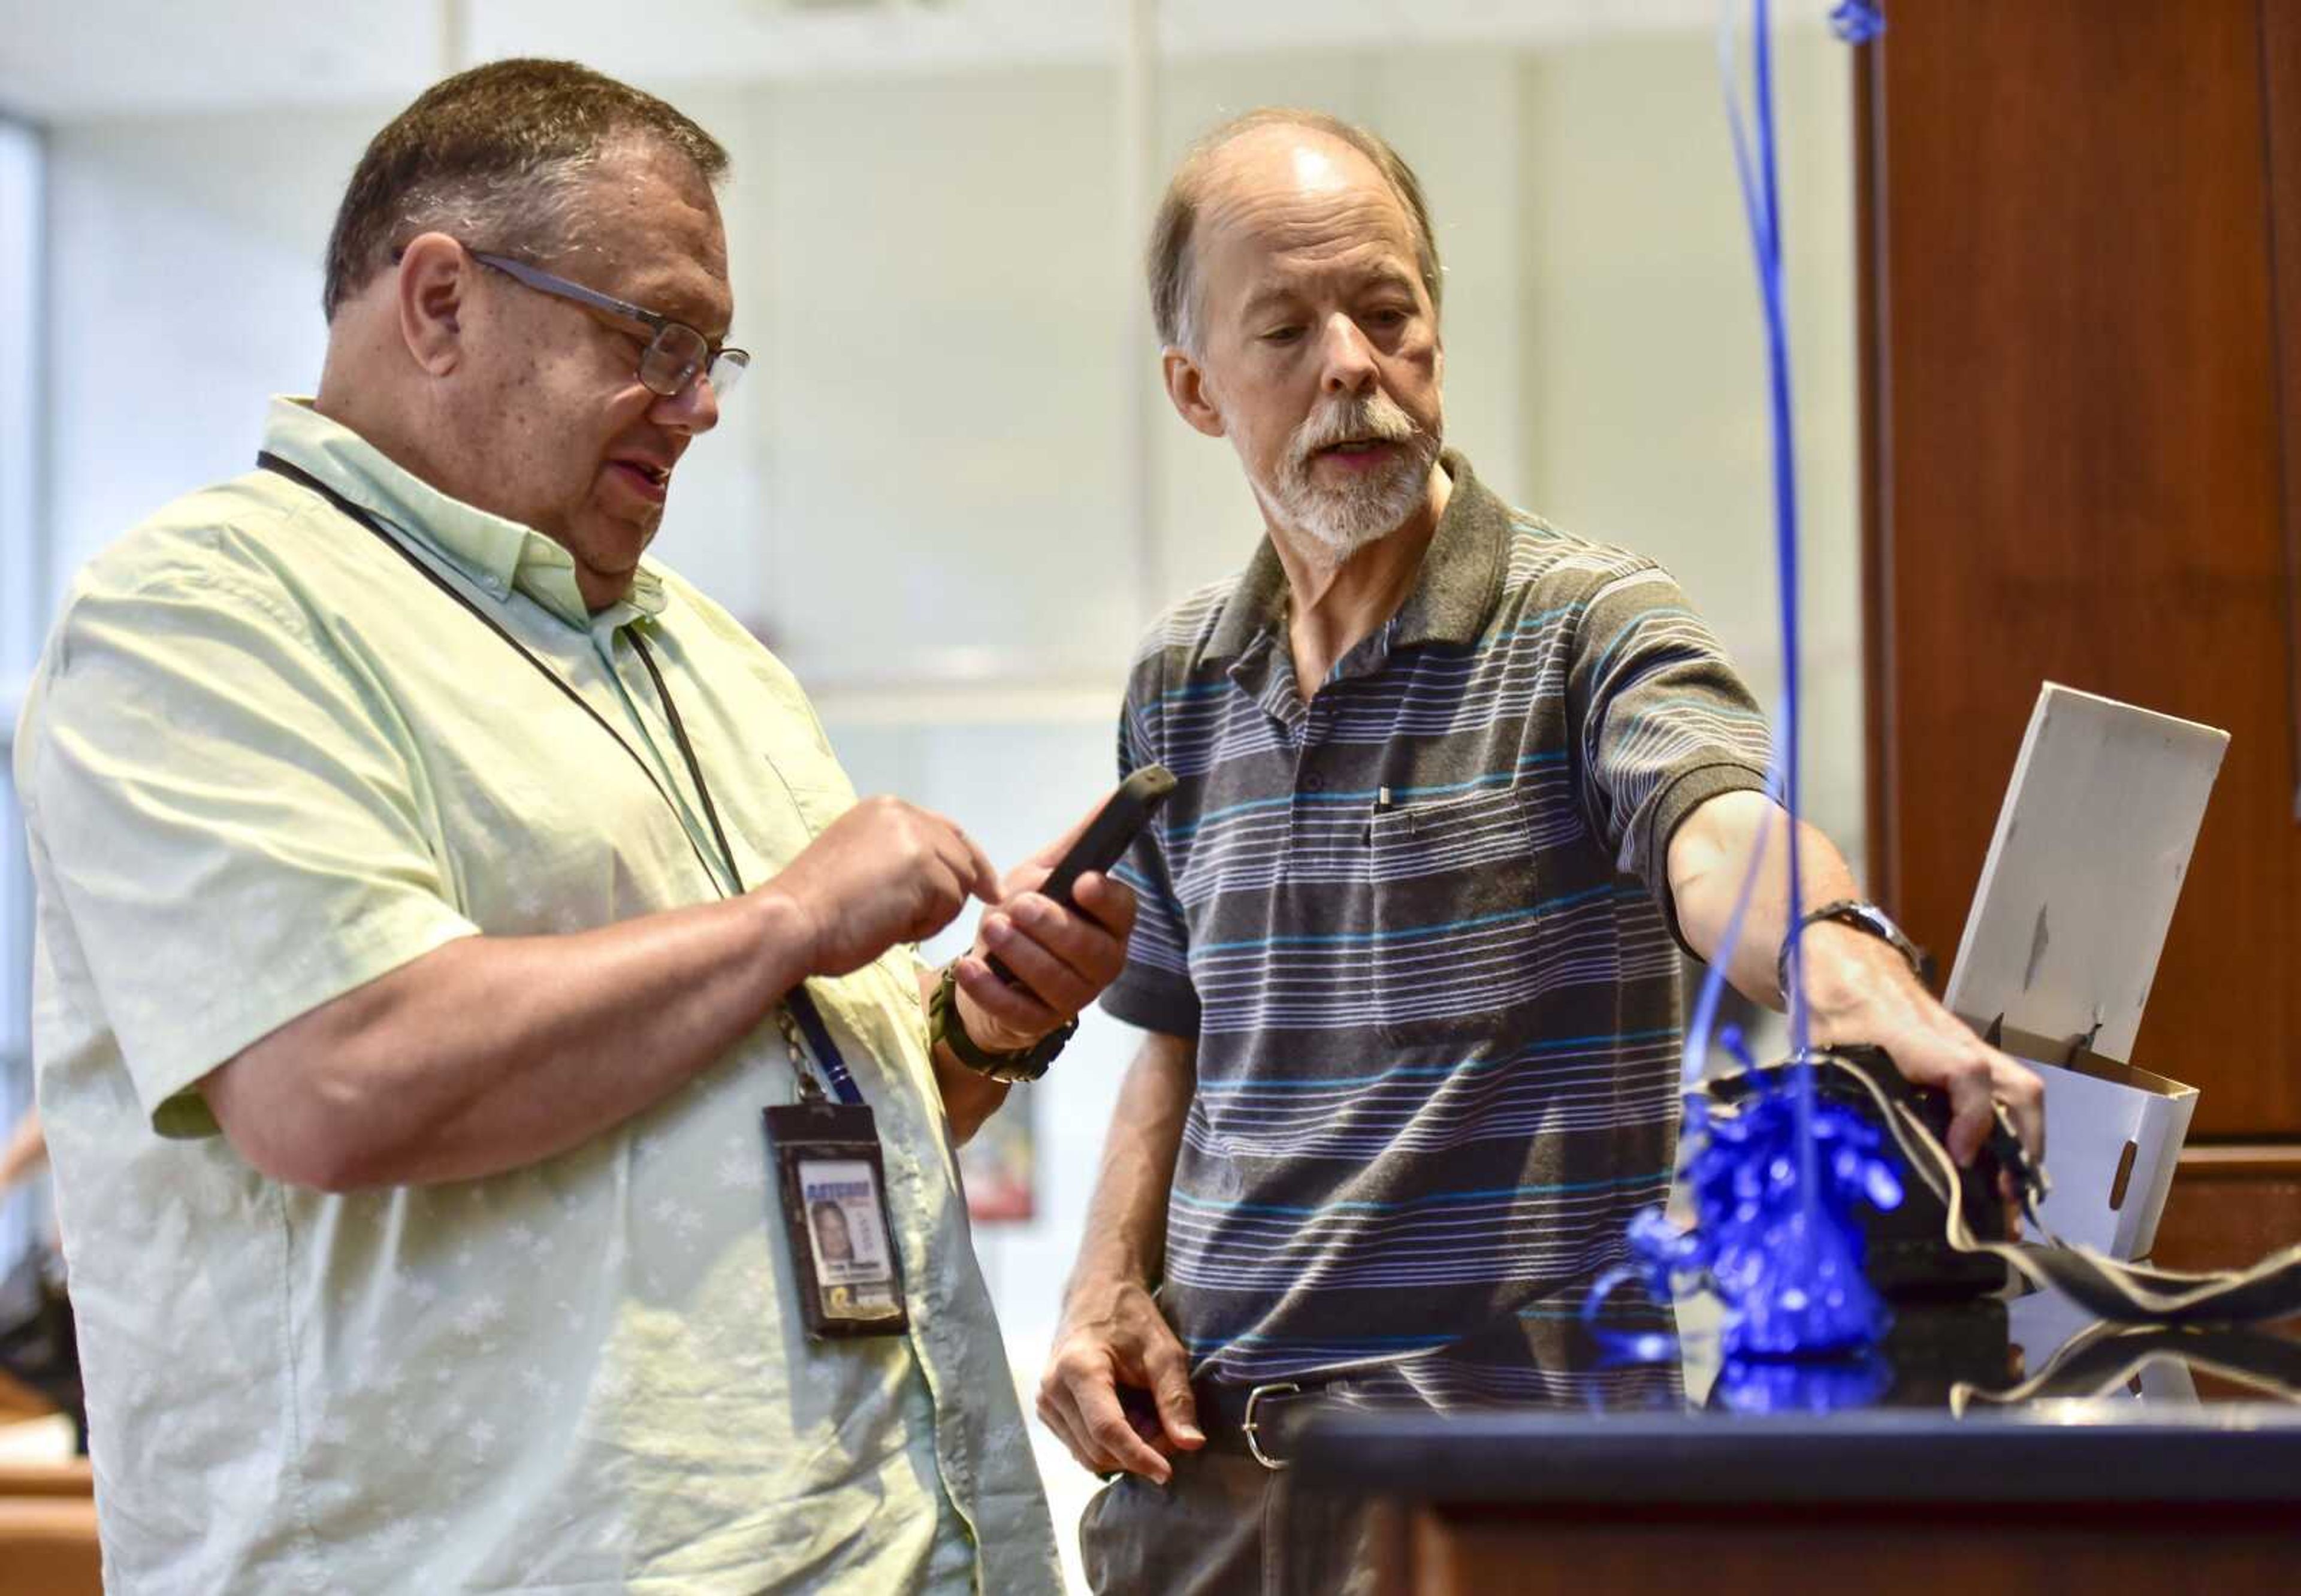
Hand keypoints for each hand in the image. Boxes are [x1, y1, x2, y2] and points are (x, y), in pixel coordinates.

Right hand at [761, 796, 1001, 977]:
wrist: (791, 921)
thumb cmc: (816, 907)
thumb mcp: (861, 862)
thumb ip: (900, 857)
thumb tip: (944, 877)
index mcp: (885, 809)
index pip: (948, 832)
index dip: (971, 862)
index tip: (990, 889)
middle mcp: (904, 814)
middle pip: (960, 858)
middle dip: (949, 895)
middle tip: (909, 920)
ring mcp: (916, 838)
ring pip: (958, 885)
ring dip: (932, 914)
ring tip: (887, 921)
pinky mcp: (925, 869)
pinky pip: (950, 906)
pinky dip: (926, 926)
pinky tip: (890, 926)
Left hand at [949, 811, 1139, 1052]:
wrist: (990, 973)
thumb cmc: (1026, 917)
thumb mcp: (1045, 874)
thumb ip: (1077, 843)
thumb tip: (1111, 797)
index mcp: (1109, 923)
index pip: (1123, 911)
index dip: (1105, 899)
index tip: (1081, 882)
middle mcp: (1101, 963)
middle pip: (1090, 950)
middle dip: (1054, 926)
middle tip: (1018, 906)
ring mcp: (1072, 998)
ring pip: (1057, 981)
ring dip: (1022, 954)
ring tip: (991, 928)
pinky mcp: (1038, 1023)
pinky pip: (1019, 1011)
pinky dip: (991, 989)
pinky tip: (970, 967)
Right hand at [1037, 1276, 1201, 1481]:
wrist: (1096, 1297)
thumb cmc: (1132, 1320)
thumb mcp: (1163, 1352)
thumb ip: (1176, 1398)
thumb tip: (1192, 1444)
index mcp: (1078, 1368)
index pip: (1107, 1430)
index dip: (1139, 1456)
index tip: (1167, 1473)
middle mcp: (1052, 1389)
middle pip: (1097, 1448)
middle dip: (1138, 1452)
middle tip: (1168, 1430)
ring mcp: (1045, 1402)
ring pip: (1087, 1455)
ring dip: (1124, 1451)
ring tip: (1149, 1418)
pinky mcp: (1047, 1411)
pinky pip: (1080, 1447)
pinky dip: (1110, 1446)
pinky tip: (1129, 1418)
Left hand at [1801, 922, 2045, 1171]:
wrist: (1843, 963)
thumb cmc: (1832, 1008)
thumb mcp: (1821, 1052)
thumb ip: (1835, 1097)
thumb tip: (1847, 1161)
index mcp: (1917, 1040)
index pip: (1966, 1072)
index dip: (1971, 1119)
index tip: (1959, 1159)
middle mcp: (1956, 1044)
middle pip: (2019, 1087)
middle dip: (2022, 1146)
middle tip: (2005, 1196)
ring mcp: (1968, 1049)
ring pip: (2018, 1091)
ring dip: (2021, 1144)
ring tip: (2005, 1194)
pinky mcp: (1966, 1058)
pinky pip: (2002, 1093)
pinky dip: (2006, 1131)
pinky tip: (1990, 1168)